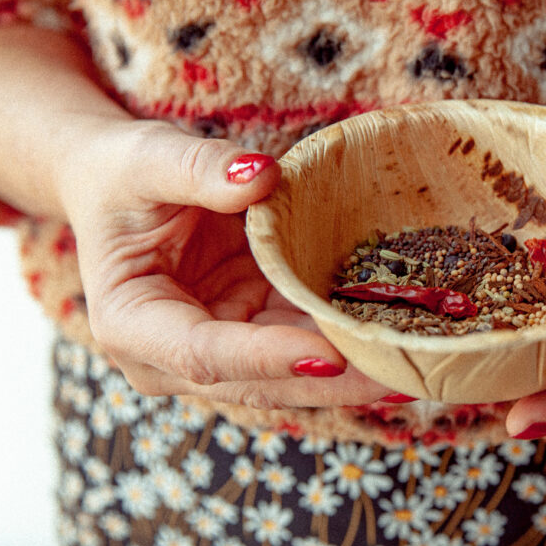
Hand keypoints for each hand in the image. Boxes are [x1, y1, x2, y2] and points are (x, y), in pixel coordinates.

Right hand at [60, 119, 392, 408]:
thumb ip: (199, 168)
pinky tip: (404, 337)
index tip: (334, 356)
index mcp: (133, 325)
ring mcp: (220, 351)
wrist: (122, 189)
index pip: (206, 354)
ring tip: (423, 363)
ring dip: (356, 373)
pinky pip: (306, 344)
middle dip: (335, 384)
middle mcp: (174, 359)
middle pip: (262, 383)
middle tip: (405, 376)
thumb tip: (262, 175)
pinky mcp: (255, 333)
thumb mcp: (148, 160)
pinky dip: (351, 341)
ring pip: (293, 376)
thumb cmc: (124, 176)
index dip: (271, 358)